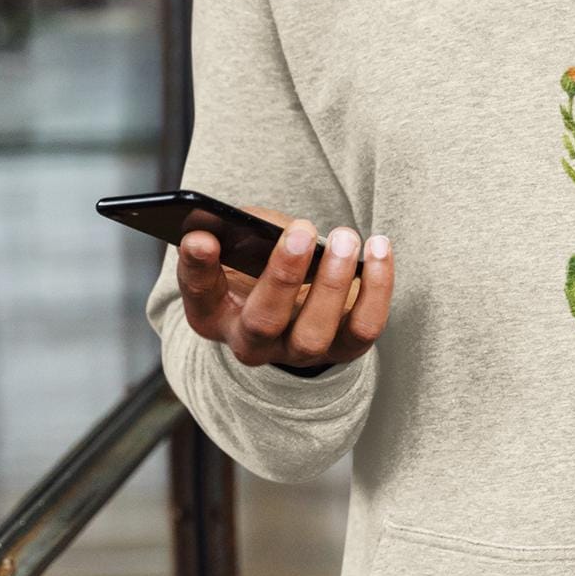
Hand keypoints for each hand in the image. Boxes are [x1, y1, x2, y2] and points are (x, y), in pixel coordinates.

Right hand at [176, 205, 393, 374]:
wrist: (299, 300)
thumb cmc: (261, 262)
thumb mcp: (240, 243)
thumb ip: (239, 232)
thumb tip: (256, 224)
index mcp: (213, 312)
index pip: (198, 294)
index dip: (197, 268)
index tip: (202, 237)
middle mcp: (251, 342)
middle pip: (262, 323)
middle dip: (282, 276)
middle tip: (300, 231)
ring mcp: (297, 351)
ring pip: (314, 334)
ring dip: (332, 283)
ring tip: (344, 238)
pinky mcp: (342, 349)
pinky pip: (363, 327)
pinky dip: (376, 288)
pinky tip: (378, 248)